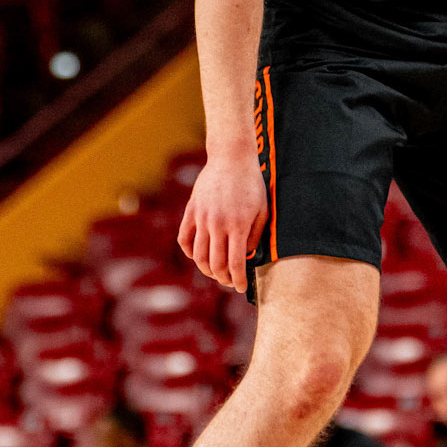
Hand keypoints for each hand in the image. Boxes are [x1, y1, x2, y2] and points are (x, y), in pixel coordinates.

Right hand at [177, 149, 267, 293]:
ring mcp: (202, 218)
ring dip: (207, 270)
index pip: (235, 264)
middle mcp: (218, 225)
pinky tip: (199, 256)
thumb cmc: (252, 184)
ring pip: (199, 256)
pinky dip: (190, 253)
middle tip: (229, 282)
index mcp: (238, 226)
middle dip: (223, 279)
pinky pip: (185, 240)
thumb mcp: (262, 210)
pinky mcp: (191, 211)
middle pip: (215, 265)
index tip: (240, 288)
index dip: (237, 281)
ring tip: (216, 273)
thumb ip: (254, 236)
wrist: (231, 158)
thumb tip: (245, 257)